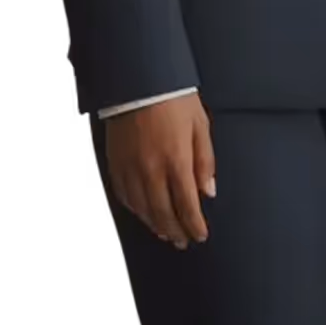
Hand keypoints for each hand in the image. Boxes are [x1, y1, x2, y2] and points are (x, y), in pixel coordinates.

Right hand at [104, 92, 215, 249]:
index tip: (201, 236)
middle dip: (176, 231)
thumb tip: (209, 192)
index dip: (194, 225)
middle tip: (183, 242)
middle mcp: (152, 171)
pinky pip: (125, 198)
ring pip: (143, 210)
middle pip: (163, 213)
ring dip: (156, 225)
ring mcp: (131, 170)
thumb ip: (205, 160)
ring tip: (166, 233)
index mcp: (177, 161)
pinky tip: (144, 214)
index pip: (187, 205)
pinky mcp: (116, 166)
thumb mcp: (200, 125)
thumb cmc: (176, 100)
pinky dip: (136, 211)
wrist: (140, 82)